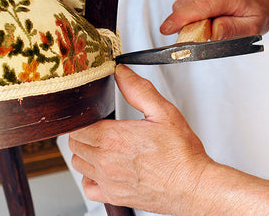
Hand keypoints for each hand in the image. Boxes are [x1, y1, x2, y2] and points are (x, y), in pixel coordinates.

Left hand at [69, 65, 213, 214]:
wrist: (193, 185)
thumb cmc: (181, 153)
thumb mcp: (163, 112)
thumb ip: (138, 89)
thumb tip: (121, 72)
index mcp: (113, 138)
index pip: (78, 127)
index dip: (84, 119)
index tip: (96, 116)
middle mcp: (105, 161)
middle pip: (75, 144)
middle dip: (84, 133)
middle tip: (100, 128)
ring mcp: (108, 181)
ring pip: (79, 164)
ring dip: (86, 153)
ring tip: (103, 147)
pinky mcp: (114, 196)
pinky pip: (88, 188)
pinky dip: (90, 177)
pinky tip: (104, 169)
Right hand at [160, 0, 268, 39]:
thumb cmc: (259, 11)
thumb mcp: (254, 28)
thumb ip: (233, 30)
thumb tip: (213, 31)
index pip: (199, 7)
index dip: (180, 19)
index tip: (166, 29)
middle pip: (186, 5)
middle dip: (184, 23)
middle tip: (200, 35)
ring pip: (184, 3)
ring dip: (188, 18)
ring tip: (208, 25)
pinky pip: (187, 0)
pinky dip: (191, 11)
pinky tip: (206, 15)